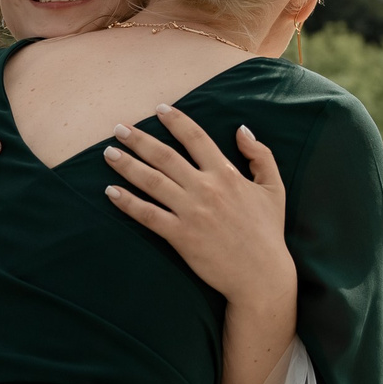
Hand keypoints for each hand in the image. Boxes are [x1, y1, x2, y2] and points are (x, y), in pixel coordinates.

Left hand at [105, 108, 299, 383]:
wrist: (262, 276)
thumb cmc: (267, 232)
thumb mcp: (274, 189)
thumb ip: (261, 156)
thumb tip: (242, 130)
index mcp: (227, 174)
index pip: (196, 138)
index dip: (176, 121)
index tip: (159, 108)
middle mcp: (206, 188)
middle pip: (165, 156)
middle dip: (139, 139)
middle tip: (118, 128)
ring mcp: (191, 212)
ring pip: (151, 181)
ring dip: (127, 165)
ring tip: (108, 153)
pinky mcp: (180, 235)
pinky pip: (147, 215)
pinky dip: (127, 202)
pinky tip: (111, 191)